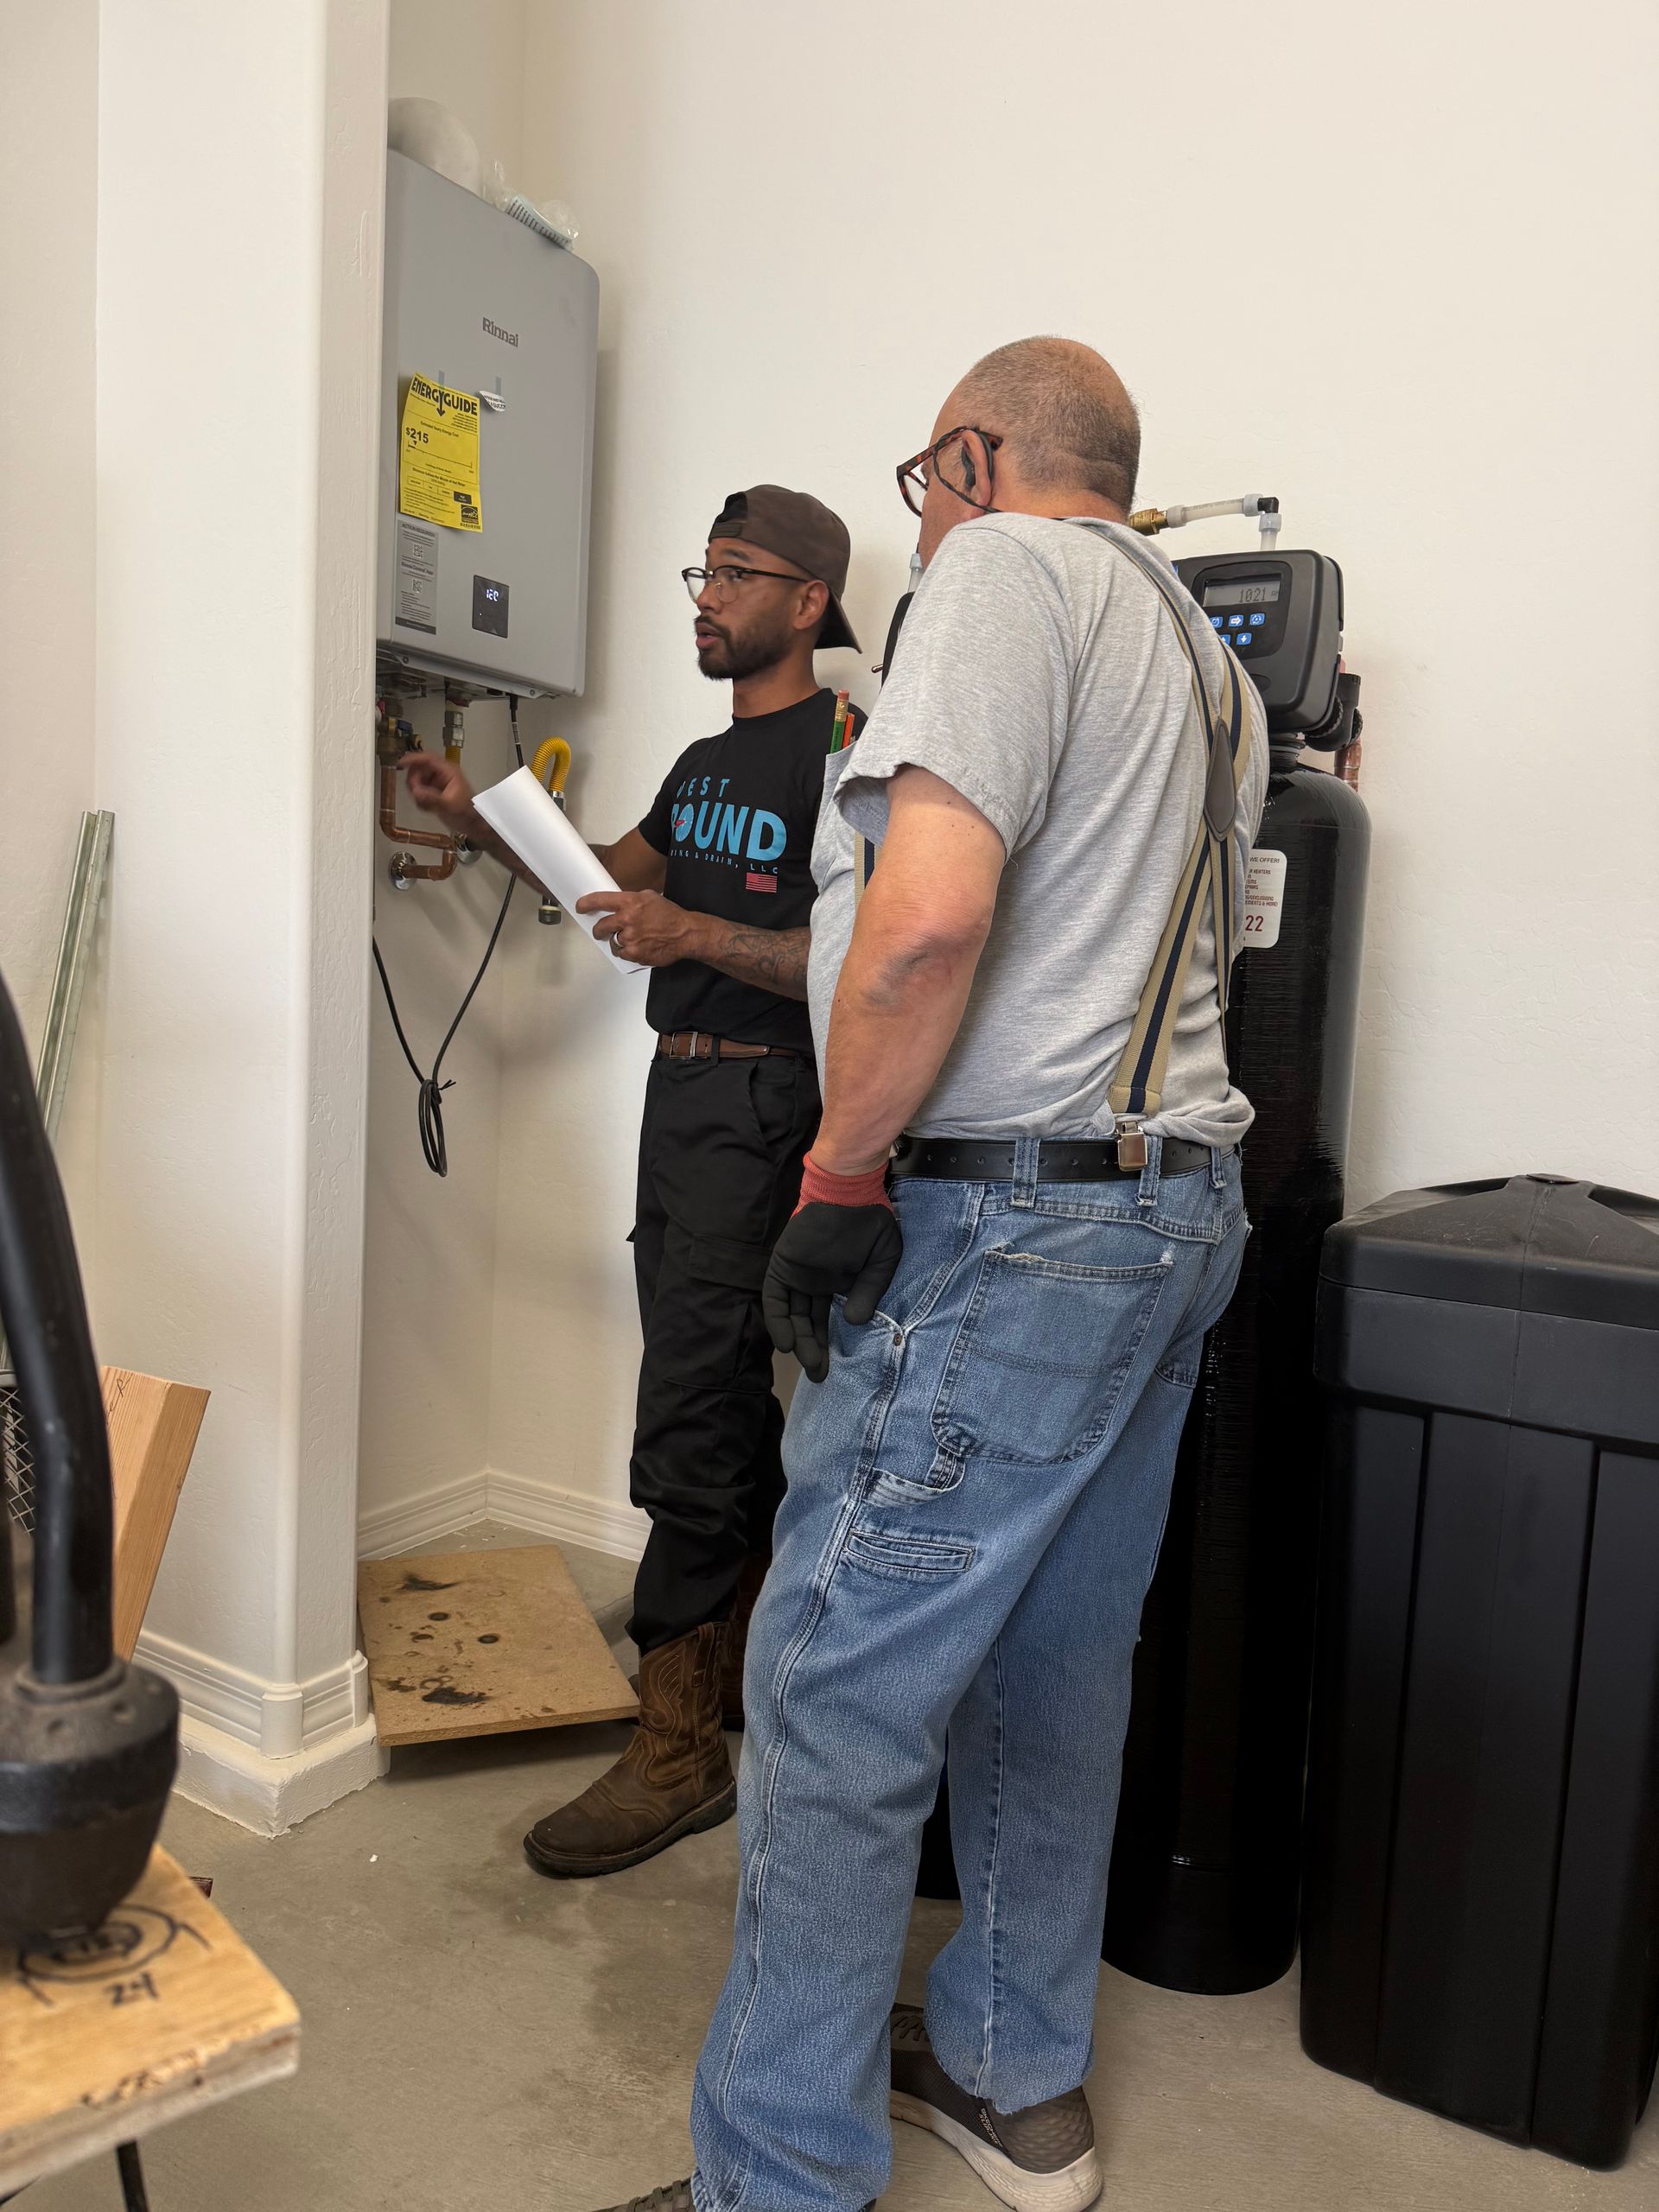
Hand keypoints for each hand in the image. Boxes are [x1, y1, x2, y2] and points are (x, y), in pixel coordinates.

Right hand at [402, 751, 477, 832]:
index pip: (427, 758)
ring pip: (417, 780)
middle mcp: (442, 774)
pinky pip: (419, 791)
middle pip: (418, 769)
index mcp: (448, 771)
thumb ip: (431, 798)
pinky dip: (420, 800)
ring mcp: (437, 782)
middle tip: (416, 794)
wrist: (472, 825)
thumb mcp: (449, 805)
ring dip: (417, 793)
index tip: (400, 765)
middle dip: (414, 782)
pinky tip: (429, 808)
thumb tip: (415, 791)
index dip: (413, 759)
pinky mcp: (433, 791)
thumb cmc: (466, 813)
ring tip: (426, 806)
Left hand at [575, 890, 703, 967]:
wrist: (685, 933)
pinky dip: (628, 951)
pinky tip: (638, 947)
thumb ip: (631, 900)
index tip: (580, 907)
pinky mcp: (635, 954)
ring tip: (629, 939)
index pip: (600, 900)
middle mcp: (627, 920)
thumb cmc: (670, 915)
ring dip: (617, 941)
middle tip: (599, 931)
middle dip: (598, 930)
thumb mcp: (649, 897)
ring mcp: (630, 939)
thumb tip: (617, 905)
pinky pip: (623, 954)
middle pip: (601, 927)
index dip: (586, 904)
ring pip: (612, 942)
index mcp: (630, 902)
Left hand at [763, 1202, 902, 1384]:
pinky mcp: (782, 1265)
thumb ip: (870, 1291)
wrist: (851, 1192)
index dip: (826, 1343)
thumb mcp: (882, 1262)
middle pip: (807, 1323)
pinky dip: (777, 1320)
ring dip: (797, 1341)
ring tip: (809, 1363)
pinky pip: (774, 1298)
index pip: (825, 1319)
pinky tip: (786, 1343)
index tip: (831, 1366)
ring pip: (791, 1315)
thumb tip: (856, 1321)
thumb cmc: (870, 1223)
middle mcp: (813, 1282)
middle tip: (820, 1375)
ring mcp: (796, 1274)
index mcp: (835, 1283)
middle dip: (812, 1350)